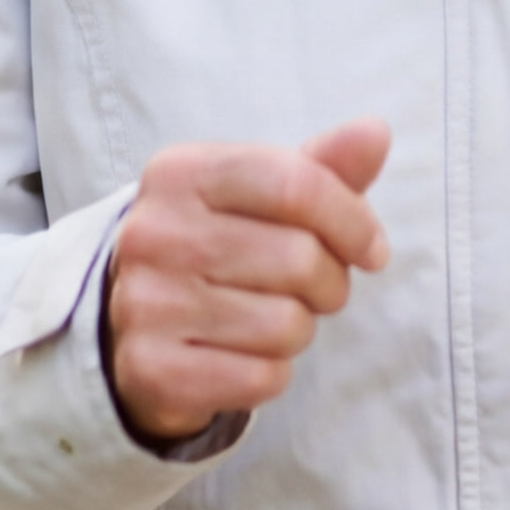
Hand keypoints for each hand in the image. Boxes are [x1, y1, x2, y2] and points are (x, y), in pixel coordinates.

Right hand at [102, 120, 391, 449]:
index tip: (372, 250)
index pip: (296, 185)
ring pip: (287, 324)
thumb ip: (322, 167)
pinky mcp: (152, 370)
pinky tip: (241, 356)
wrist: (134, 325)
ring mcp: (145, 304)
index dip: (353, 221)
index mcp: (180, 173)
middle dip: (330, 282)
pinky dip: (272, 373)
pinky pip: (262, 378)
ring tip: (267, 318)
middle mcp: (152, 234)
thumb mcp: (261, 196)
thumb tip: (375, 132)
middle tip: (311, 289)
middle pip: (300, 258)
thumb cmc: (219, 248)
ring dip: (298, 329)